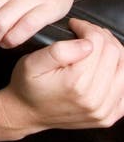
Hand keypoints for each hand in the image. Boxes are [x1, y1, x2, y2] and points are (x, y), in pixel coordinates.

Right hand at [0, 19, 123, 134]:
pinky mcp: (109, 115)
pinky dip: (119, 72)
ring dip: (113, 51)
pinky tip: (105, 67)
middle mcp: (94, 99)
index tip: (76, 26)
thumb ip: (59, 51)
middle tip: (86, 33)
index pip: (98, 43)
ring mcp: (104, 110)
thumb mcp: (31, 63)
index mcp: (77, 83)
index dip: (87, 28)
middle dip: (101, 37)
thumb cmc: (27, 87)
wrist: (26, 113)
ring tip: (96, 47)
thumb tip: (87, 44)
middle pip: (115, 53)